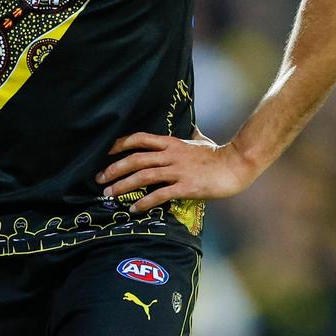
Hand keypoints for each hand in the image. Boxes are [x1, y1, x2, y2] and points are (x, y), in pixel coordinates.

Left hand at [95, 130, 257, 213]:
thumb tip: (191, 126)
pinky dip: (145, 202)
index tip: (105, 153)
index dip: (120, 144)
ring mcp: (178, 170)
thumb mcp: (200, 139)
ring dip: (123, 185)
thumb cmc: (218, 154)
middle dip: (114, 169)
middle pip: (136, 159)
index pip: (140, 139)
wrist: (236, 165)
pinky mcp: (186, 187)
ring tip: (109, 194)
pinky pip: (160, 194)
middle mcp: (171, 155)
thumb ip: (190, 135)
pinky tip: (134, 209)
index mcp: (171, 143)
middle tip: (99, 179)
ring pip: (144, 176)